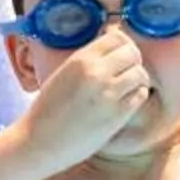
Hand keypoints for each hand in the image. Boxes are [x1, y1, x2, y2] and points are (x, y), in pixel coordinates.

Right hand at [23, 26, 152, 162]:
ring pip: (140, 74)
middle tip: (127, 71)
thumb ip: (86, 62)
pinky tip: (127, 100)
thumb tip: (111, 52)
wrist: (39, 141)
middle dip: (133, 60)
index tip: (121, 53)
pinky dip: (137, 95)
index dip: (123, 44)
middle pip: (133, 53)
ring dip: (137, 79)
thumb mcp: (63, 73)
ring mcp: (108, 94)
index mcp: (80, 59)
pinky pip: (140, 95)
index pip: (117, 37)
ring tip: (127, 87)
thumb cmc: (47, 110)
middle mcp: (96, 73)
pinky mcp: (116, 115)